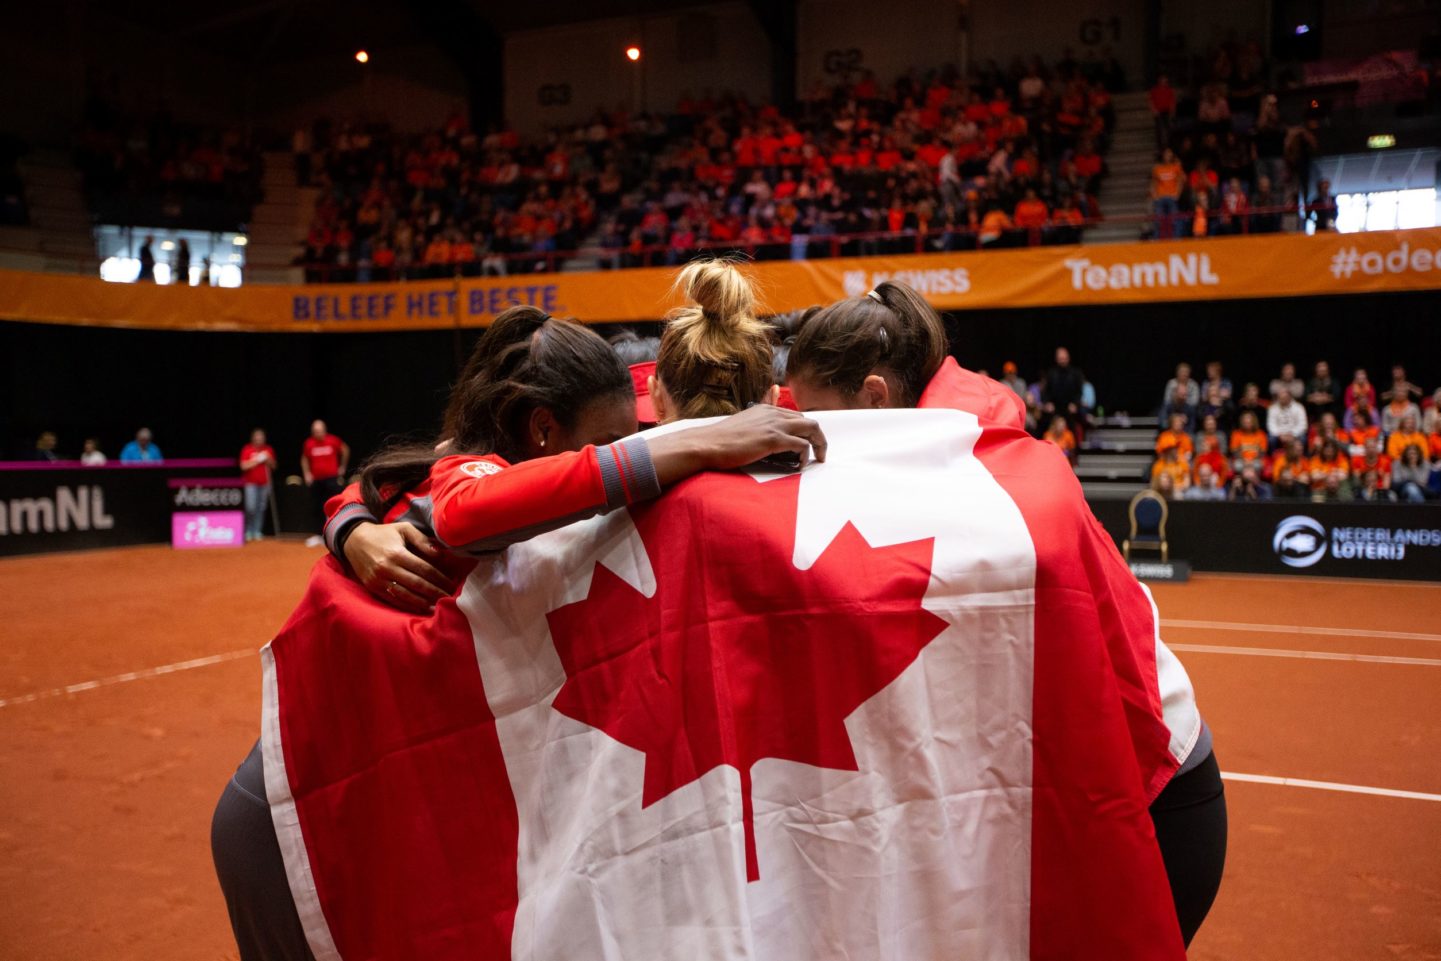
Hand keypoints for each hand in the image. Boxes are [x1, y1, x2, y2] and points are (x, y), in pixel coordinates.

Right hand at [343, 522, 454, 612]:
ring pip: (406, 595)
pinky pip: (393, 599)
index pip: (423, 569)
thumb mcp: (403, 528)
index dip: (439, 578)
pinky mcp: (373, 588)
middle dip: (435, 592)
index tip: (451, 584)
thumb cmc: (383, 534)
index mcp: (397, 553)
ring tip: (438, 606)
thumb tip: (440, 554)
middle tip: (449, 597)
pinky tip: (420, 607)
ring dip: (423, 602)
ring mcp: (379, 580)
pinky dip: (408, 605)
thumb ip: (422, 540)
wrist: (354, 540)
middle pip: (417, 584)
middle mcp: (387, 568)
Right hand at [649, 406, 827, 484]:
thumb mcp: (742, 424)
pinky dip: (804, 455)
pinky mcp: (772, 439)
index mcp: (765, 409)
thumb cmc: (721, 440)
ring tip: (817, 459)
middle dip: (819, 438)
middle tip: (819, 454)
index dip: (806, 431)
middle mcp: (773, 413)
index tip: (808, 445)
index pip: (796, 416)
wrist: (706, 444)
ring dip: (818, 445)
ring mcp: (773, 425)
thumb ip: (758, 419)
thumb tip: (769, 407)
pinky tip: (799, 465)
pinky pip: (801, 444)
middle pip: (809, 421)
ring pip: (811, 429)